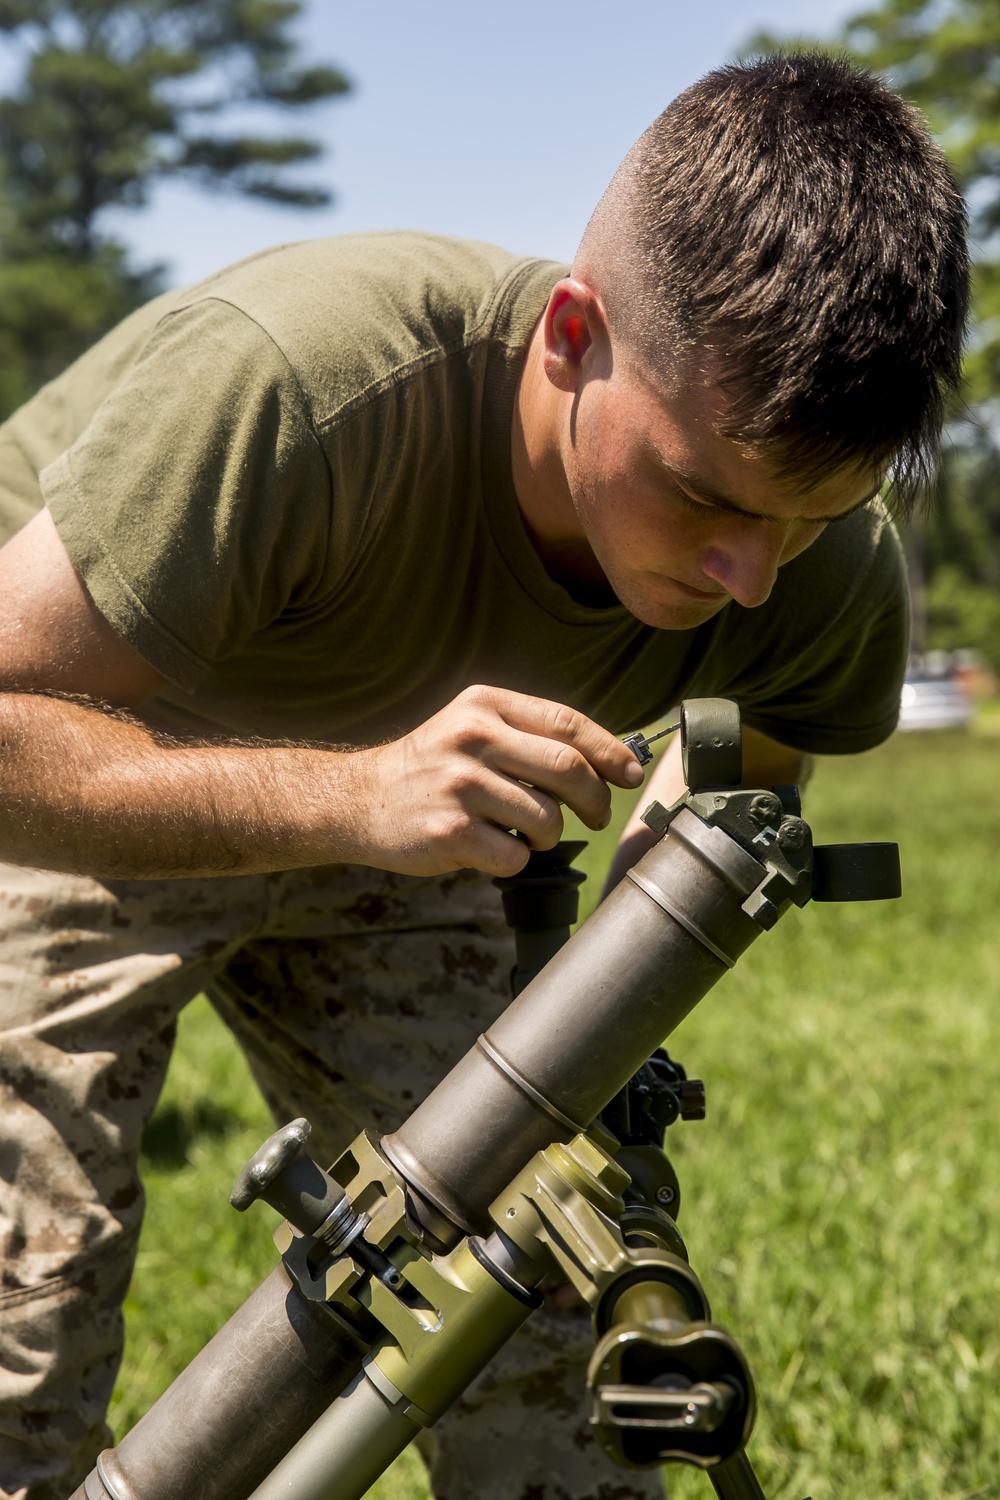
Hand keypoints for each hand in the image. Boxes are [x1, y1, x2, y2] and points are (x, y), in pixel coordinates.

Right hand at [353, 685, 644, 877]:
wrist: (359, 800)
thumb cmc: (431, 768)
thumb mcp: (472, 727)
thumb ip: (529, 734)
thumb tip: (610, 760)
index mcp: (485, 705)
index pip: (567, 723)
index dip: (610, 751)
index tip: (631, 774)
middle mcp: (473, 738)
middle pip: (569, 771)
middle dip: (595, 801)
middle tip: (596, 816)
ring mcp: (460, 785)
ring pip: (547, 820)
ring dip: (549, 836)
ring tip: (525, 833)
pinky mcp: (450, 831)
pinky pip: (516, 856)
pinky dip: (517, 861)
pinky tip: (493, 849)